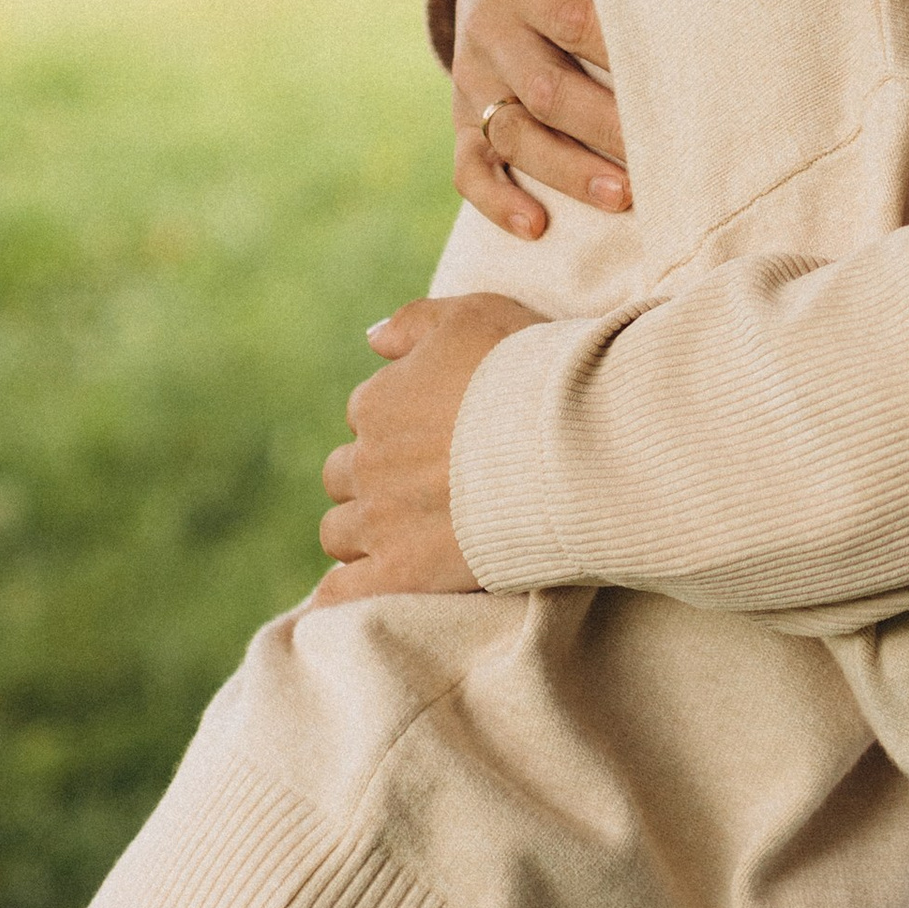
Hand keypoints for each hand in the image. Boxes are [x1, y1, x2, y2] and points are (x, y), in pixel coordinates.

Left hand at [312, 294, 540, 600]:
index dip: (403, 426)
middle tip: (427, 486)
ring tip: (408, 536)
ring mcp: (379, 521)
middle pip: (346, 474)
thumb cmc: (528, 371)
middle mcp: (368, 461)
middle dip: (376, 479)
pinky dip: (344, 593)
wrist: (568, 441)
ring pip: (339, 532)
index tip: (441, 436)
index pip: (367, 414)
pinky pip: (342, 592)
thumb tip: (371, 339)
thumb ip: (414, 322)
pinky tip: (364, 590)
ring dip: (363, 532)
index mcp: (379, 402)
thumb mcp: (473, 314)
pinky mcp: (399, 574)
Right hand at [451, 0, 650, 235]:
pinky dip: (498, 202)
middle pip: (546, 89)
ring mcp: (475, 84)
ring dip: (568, 171)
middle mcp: (489, 34)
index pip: (567, 15)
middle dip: (603, 124)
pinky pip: (471, 168)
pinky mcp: (466, 122)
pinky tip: (537, 228)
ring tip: (625, 197)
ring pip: (515, 136)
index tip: (670, 68)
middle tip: (661, 154)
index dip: (613, 44)